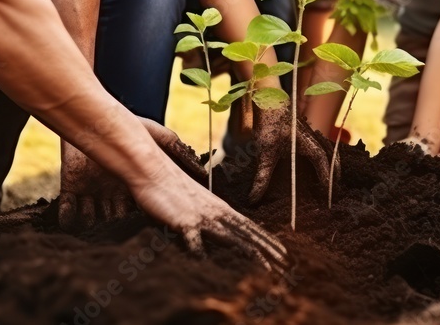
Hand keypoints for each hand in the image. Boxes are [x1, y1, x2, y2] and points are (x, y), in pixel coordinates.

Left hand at [59, 116, 207, 231]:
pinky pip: (68, 211)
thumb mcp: (157, 135)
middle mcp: (111, 195)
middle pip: (112, 219)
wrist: (93, 116)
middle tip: (115, 219)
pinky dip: (67, 217)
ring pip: (91, 217)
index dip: (137, 216)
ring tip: (93, 214)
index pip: (135, 210)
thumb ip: (176, 151)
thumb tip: (202, 172)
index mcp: (130, 188)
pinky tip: (71, 215)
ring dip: (90, 220)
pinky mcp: (71, 189)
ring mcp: (90, 193)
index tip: (142, 217)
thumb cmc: (126, 125)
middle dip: (112, 222)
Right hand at [130, 166, 288, 271]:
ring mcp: (202, 217)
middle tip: (286, 265)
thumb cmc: (172, 189)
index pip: (250, 227)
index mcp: (221, 209)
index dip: (268, 241)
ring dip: (251, 254)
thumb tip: (219, 232)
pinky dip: (201, 252)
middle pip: (248, 234)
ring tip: (266, 269)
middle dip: (268, 251)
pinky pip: (194, 240)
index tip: (283, 254)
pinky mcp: (184, 221)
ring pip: (232, 238)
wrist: (153, 171)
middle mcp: (217, 213)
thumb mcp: (197, 204)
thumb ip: (209, 217)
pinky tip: (207, 264)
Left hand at [249, 105, 330, 203]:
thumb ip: (262, 176)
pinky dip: (325, 158)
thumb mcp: (264, 152)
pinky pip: (323, 146)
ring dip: (332, 166)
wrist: (269, 98)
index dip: (326, 178)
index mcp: (307, 143)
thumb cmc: (269, 123)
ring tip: (331, 183)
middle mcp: (314, 138)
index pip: (322, 162)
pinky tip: (319, 167)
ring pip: (329, 150)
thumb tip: (253, 198)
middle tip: (335, 192)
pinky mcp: (308, 132)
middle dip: (335, 174)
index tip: (328, 193)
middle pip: (331, 157)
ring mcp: (312, 133)